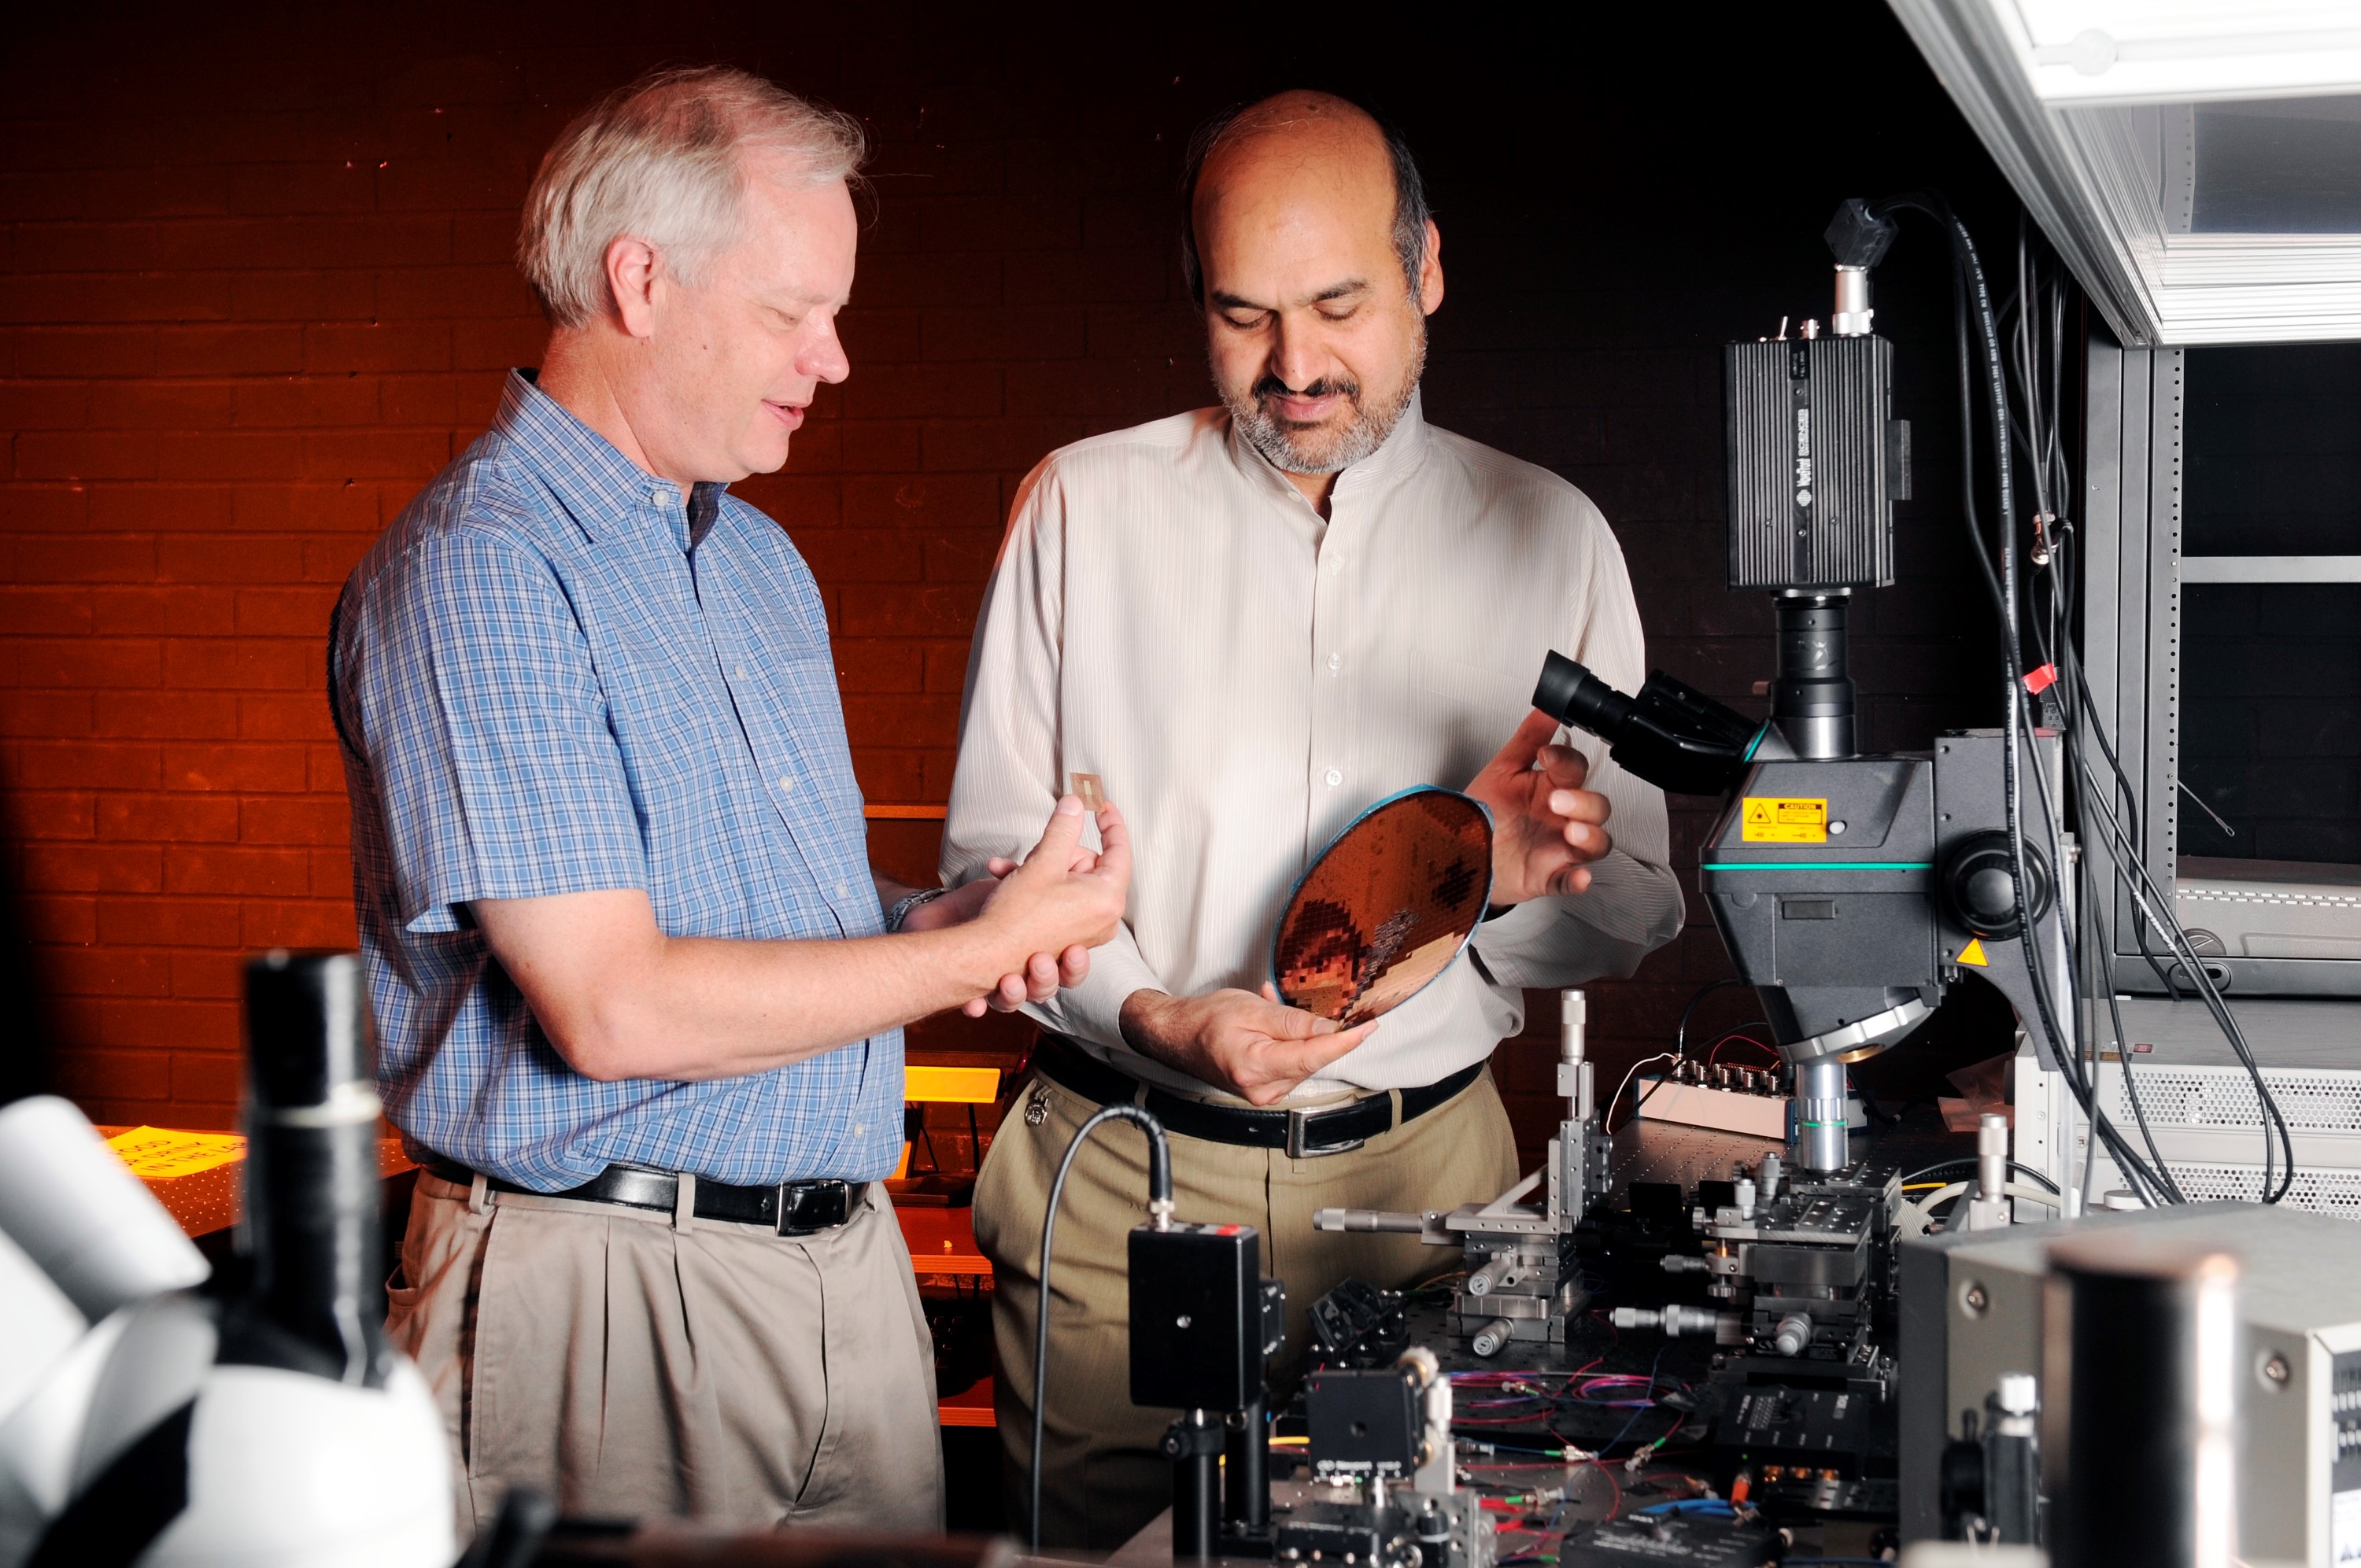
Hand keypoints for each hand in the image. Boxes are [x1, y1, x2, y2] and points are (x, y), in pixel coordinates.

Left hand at [900, 866, 1061, 1016]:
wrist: (943, 916)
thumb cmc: (989, 903)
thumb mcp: (1022, 879)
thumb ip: (1048, 863)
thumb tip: (1068, 831)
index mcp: (1049, 947)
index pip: (1072, 965)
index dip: (1075, 964)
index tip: (1073, 951)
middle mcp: (1030, 970)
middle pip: (1049, 988)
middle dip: (1048, 978)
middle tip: (1040, 961)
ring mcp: (1005, 981)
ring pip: (1019, 999)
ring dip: (1018, 992)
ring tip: (1010, 979)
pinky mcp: (976, 988)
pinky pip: (979, 1005)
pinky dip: (977, 1006)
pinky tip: (974, 1005)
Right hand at [958, 796, 1130, 1014]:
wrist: (986, 957)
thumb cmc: (1016, 916)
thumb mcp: (1043, 861)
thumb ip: (1064, 827)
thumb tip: (1076, 803)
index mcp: (1108, 898)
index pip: (1119, 849)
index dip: (1111, 822)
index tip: (1101, 805)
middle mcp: (1104, 919)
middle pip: (1090, 866)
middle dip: (1058, 853)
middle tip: (1034, 853)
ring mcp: (1088, 933)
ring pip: (1071, 882)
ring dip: (1041, 869)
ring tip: (1016, 871)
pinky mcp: (1069, 940)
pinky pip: (1060, 901)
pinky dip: (1038, 890)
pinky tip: (1009, 883)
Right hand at [1118, 984, 1376, 1106]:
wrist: (1174, 1035)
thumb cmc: (1204, 1019)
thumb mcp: (1250, 1011)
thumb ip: (1292, 1023)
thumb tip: (1331, 1031)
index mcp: (1256, 1067)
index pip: (1315, 1055)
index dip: (1346, 1041)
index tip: (1369, 1027)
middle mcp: (1262, 1088)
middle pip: (1311, 1060)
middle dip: (1319, 1032)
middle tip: (1307, 1003)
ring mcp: (1262, 1093)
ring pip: (1302, 1062)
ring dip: (1298, 1035)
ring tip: (1269, 1009)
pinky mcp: (1263, 1090)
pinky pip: (1289, 1064)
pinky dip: (1287, 1043)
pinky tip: (1269, 1023)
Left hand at [1467, 709, 1612, 905]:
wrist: (1461, 851)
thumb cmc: (1485, 812)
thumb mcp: (1502, 770)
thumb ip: (1527, 739)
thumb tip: (1546, 707)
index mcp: (1550, 788)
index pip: (1575, 770)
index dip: (1568, 762)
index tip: (1548, 757)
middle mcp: (1561, 818)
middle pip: (1596, 807)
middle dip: (1583, 802)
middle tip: (1556, 801)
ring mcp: (1559, 848)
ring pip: (1596, 843)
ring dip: (1591, 837)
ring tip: (1571, 833)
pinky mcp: (1550, 876)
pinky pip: (1572, 881)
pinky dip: (1578, 881)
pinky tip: (1578, 877)